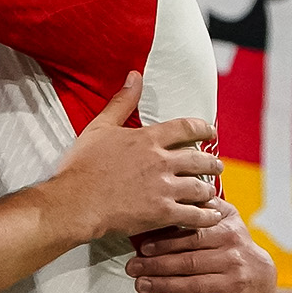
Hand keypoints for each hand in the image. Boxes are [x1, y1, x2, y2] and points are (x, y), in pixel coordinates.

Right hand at [46, 73, 224, 242]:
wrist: (75, 201)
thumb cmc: (82, 165)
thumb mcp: (99, 127)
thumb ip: (122, 102)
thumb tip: (135, 76)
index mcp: (148, 139)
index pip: (186, 128)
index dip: (203, 129)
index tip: (211, 132)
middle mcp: (161, 161)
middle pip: (199, 159)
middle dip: (212, 162)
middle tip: (217, 164)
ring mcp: (164, 188)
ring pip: (200, 187)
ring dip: (209, 189)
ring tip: (211, 192)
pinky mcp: (162, 213)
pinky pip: (194, 215)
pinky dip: (207, 216)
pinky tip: (212, 216)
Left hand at [126, 200, 278, 292]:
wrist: (263, 276)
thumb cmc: (235, 243)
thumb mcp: (228, 219)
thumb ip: (207, 206)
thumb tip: (182, 189)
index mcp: (228, 233)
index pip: (193, 238)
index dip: (165, 243)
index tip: (142, 248)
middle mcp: (233, 257)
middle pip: (188, 263)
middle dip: (156, 266)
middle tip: (132, 267)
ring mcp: (235, 282)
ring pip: (193, 285)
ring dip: (163, 286)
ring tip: (140, 285)